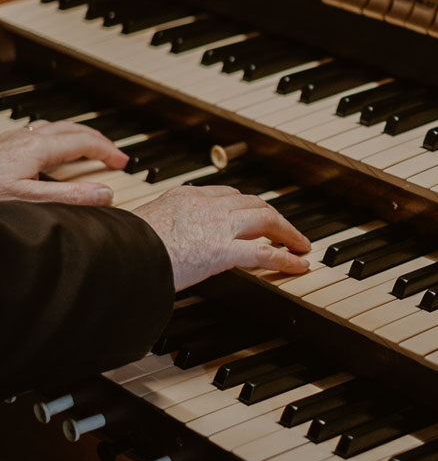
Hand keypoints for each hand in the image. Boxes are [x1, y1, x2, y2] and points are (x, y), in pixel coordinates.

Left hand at [0, 119, 128, 203]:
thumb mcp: (29, 199)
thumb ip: (69, 196)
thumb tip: (104, 193)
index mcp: (40, 148)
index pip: (86, 143)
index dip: (108, 152)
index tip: (123, 162)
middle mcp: (29, 137)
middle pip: (75, 129)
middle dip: (99, 141)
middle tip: (113, 155)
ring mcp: (15, 137)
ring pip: (57, 127)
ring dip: (80, 135)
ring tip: (90, 147)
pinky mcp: (4, 142)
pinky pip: (40, 131)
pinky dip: (58, 136)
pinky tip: (53, 147)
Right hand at [134, 185, 311, 290]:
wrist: (114, 254)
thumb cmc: (119, 246)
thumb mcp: (140, 227)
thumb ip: (156, 228)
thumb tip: (151, 242)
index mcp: (184, 196)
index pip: (226, 194)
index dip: (246, 205)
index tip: (254, 214)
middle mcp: (205, 205)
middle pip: (252, 202)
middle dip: (273, 215)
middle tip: (285, 229)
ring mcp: (216, 226)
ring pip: (266, 220)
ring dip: (287, 233)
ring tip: (300, 245)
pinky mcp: (222, 251)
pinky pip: (264, 253)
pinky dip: (286, 258)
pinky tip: (298, 265)